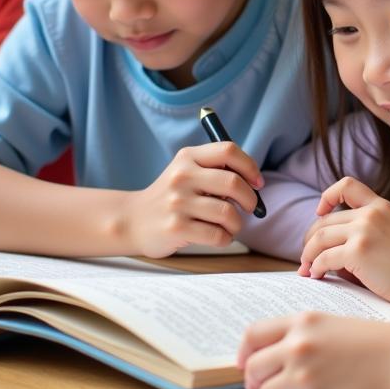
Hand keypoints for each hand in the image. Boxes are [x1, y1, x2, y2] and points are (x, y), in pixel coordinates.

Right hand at [123, 143, 263, 256]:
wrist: (132, 220)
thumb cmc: (173, 197)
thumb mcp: (187, 172)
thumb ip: (217, 170)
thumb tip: (256, 183)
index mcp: (187, 157)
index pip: (228, 150)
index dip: (250, 166)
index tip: (257, 183)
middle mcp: (181, 176)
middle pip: (233, 182)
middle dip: (250, 198)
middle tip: (250, 207)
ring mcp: (177, 203)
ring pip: (228, 213)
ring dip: (237, 223)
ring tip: (230, 226)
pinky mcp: (176, 228)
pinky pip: (217, 235)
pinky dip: (226, 238)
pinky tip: (218, 237)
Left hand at [237, 311, 389, 388]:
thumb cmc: (379, 346)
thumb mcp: (336, 325)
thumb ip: (303, 337)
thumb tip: (272, 362)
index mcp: (303, 323)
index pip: (253, 335)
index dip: (246, 354)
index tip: (247, 366)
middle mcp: (297, 347)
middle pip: (253, 370)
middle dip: (260, 383)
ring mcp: (303, 378)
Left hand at [298, 177, 389, 305]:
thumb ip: (362, 232)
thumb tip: (326, 251)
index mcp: (380, 206)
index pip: (347, 185)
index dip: (328, 196)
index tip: (320, 212)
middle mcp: (370, 214)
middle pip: (325, 221)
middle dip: (310, 240)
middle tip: (307, 256)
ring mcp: (362, 231)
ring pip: (319, 238)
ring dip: (308, 255)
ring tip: (308, 269)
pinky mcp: (357, 251)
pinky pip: (324, 258)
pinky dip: (316, 268)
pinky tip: (317, 276)